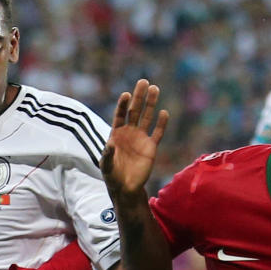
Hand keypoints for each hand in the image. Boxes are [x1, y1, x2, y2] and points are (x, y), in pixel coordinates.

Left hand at [100, 79, 168, 201]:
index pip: (120, 114)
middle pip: (135, 111)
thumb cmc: (112, 175)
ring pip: (147, 117)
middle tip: (143, 81)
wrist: (126, 188)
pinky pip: (157, 133)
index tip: (126, 94)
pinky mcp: (151, 147)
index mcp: (117, 133)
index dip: (123, 104)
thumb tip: (110, 144)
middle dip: (139, 96)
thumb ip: (108, 154)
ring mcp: (141, 138)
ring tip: (155, 88)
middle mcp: (129, 132)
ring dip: (151, 103)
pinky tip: (164, 112)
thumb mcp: (106, 165)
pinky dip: (161, 123)